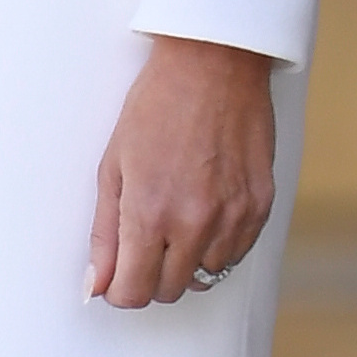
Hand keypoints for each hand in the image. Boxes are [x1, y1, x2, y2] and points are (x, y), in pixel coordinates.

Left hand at [86, 36, 277, 306]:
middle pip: (169, 291)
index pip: (133, 293)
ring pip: (206, 276)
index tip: (120, 271)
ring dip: (189, 260)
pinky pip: (238, 252)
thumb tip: (95, 286)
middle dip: (152, 275)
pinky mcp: (262, 203)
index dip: (120, 287)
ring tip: (181, 219)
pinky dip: (220, 244)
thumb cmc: (157, 106)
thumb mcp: (114, 166)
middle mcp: (194, 221)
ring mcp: (233, 214)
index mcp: (149, 213)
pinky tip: (209, 210)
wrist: (215, 62)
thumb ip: (105, 234)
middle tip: (148, 239)